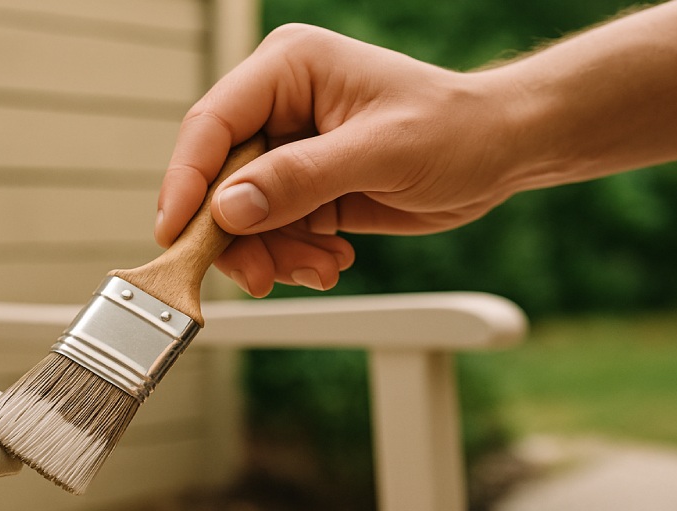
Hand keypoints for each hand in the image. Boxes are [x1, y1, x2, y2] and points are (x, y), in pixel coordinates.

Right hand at [157, 24, 518, 296]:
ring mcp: (286, 149)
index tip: (176, 233)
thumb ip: (301, 179)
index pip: (213, 124)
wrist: (501, 152)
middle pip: (217, 179)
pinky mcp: (300, 187)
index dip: (187, 181)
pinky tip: (328, 259)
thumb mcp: (381, 152)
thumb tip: (231, 207)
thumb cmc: (456, 128)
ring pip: (239, 215)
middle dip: (234, 234)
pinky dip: (289, 257)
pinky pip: (268, 231)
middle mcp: (278, 106)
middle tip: (259, 275)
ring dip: (269, 253)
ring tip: (317, 266)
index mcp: (289, 69)